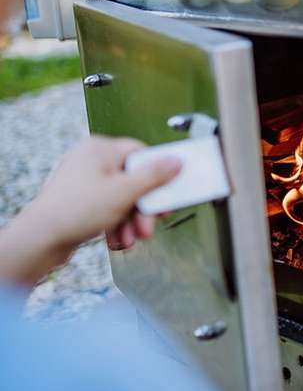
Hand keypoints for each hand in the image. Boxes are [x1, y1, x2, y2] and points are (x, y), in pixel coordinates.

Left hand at [0, 136, 180, 285]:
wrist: (38, 241)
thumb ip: (155, 176)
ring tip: (130, 238)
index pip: (141, 153)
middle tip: (150, 224)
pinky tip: (116, 240)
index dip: (158, 174)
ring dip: (131, 221)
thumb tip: (176, 161)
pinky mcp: (81, 202)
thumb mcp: (124, 192)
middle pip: (134, 181)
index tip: (168, 191)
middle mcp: (91, 161)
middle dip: (142, 209)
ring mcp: (85, 182)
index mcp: (100, 149)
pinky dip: (116, 225)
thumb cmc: (74, 210)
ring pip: (122, 199)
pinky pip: (108, 210)